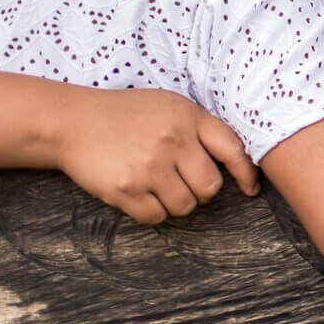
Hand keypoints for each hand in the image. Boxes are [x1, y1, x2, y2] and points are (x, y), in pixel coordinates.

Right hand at [54, 88, 261, 224]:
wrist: (72, 121)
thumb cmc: (127, 114)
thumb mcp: (170, 106)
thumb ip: (202, 128)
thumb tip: (239, 160)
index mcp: (189, 118)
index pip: (233, 150)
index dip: (246, 173)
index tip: (251, 189)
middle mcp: (172, 141)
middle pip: (211, 188)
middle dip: (202, 191)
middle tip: (184, 182)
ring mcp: (148, 166)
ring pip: (185, 206)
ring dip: (177, 203)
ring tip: (159, 185)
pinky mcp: (125, 189)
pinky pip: (156, 217)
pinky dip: (152, 212)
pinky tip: (140, 194)